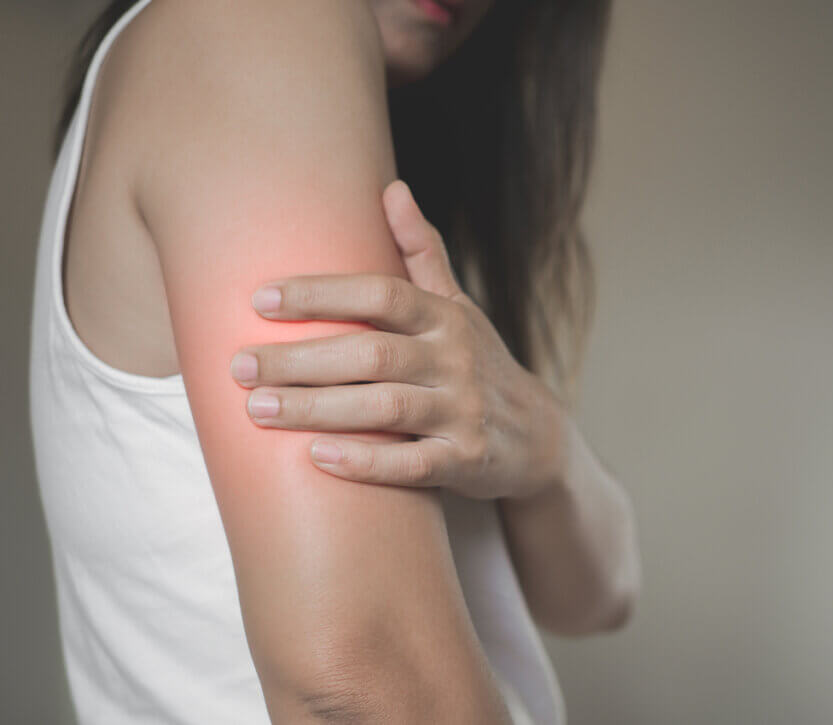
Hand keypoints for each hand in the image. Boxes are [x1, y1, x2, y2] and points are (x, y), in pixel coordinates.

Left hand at [229, 180, 564, 500]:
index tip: (260, 299)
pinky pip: (414, 465)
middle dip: (301, 359)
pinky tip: (317, 456)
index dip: (322, 293)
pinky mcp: (467, 461)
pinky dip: (367, 461)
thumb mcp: (457, 306)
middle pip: (373, 353)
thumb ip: (421, 253)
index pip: (382, 293)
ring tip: (258, 410)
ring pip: (387, 407)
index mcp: (445, 316)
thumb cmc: (478, 363)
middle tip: (240, 366)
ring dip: (318, 409)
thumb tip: (391, 188)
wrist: (537, 435)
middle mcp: (456, 360)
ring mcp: (464, 412)